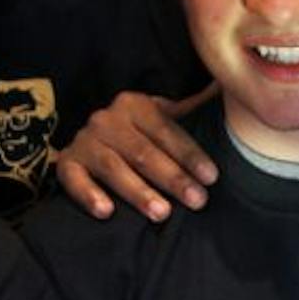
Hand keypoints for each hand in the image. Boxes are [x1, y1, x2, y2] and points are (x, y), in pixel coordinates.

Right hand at [56, 85, 218, 221]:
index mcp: (135, 105)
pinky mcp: (67, 164)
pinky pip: (74, 180)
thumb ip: (194, 108)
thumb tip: (231, 86)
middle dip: (172, 178)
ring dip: (138, 191)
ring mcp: (85, 142)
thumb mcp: (163, 116)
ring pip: (113, 168)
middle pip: (143, 152)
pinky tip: (106, 212)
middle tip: (197, 200)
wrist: (92, 142)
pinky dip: (88, 195)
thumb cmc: (139, 133)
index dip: (190, 154)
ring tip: (162, 213)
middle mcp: (107, 120)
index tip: (211, 177)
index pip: (166, 130)